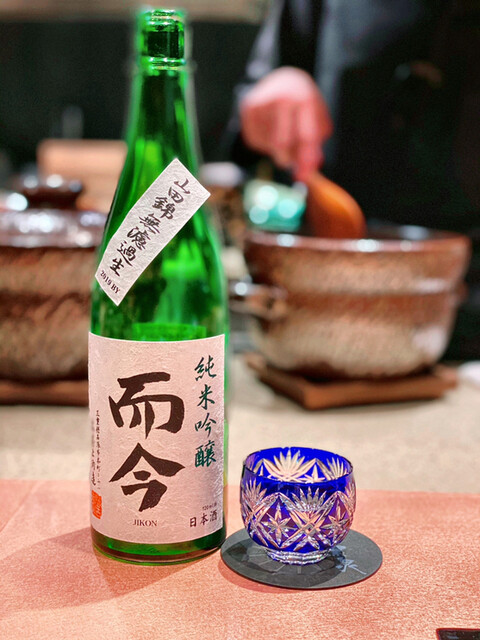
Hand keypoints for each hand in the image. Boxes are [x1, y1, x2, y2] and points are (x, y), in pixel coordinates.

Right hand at [240, 67, 332, 181]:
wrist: (282, 78)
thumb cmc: (303, 107)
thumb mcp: (317, 121)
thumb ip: (315, 148)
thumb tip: (306, 175)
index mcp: (305, 99)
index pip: (306, 136)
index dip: (305, 159)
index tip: (304, 177)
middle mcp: (283, 98)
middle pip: (282, 143)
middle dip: (286, 159)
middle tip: (288, 162)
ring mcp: (263, 102)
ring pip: (267, 143)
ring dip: (275, 150)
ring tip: (280, 136)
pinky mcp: (248, 107)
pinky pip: (254, 139)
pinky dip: (263, 144)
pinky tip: (269, 131)